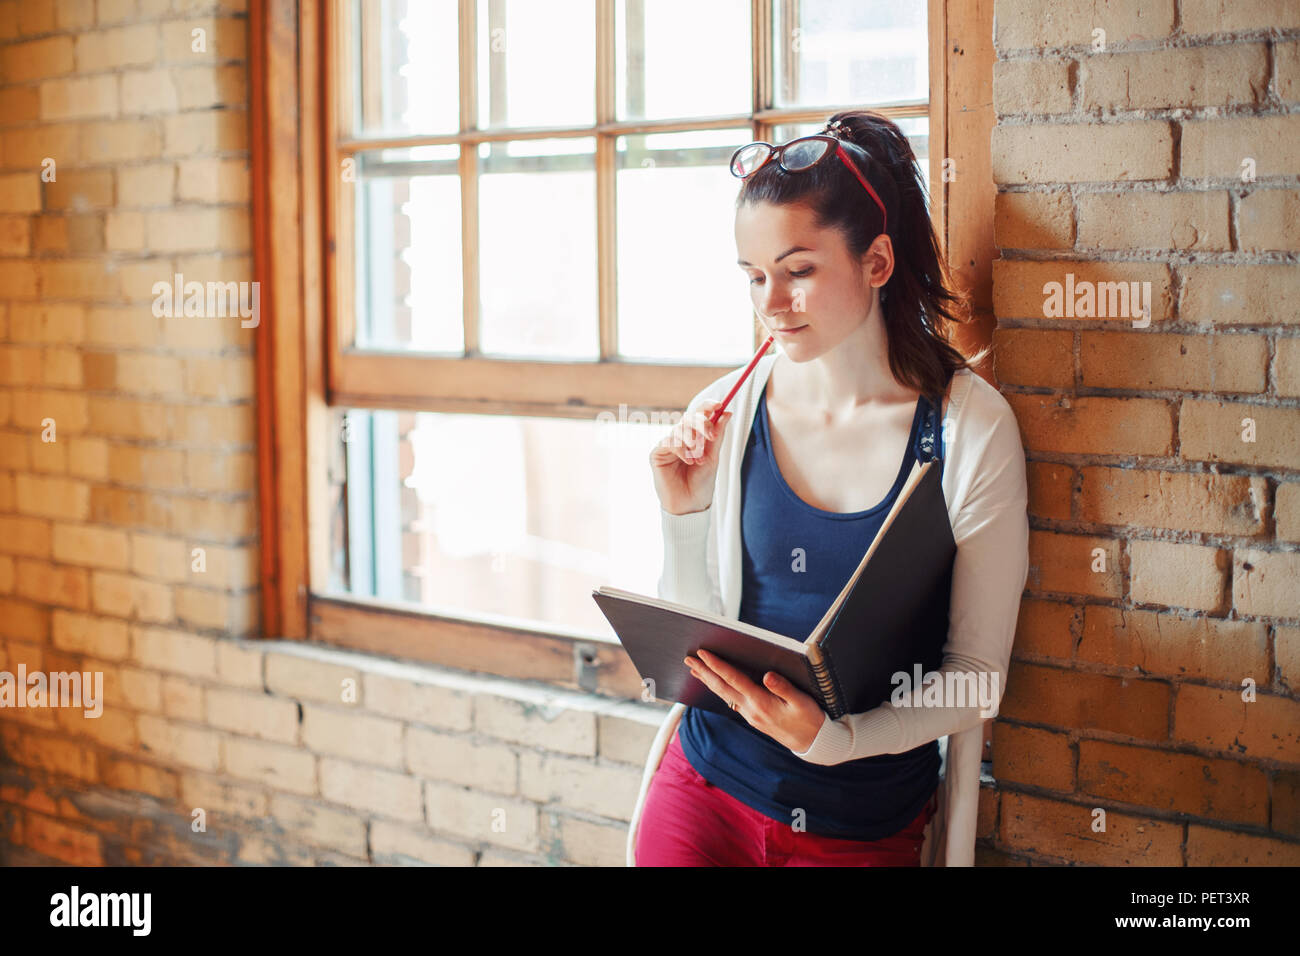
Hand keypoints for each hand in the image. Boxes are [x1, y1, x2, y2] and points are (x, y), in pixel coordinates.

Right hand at [650, 401, 733, 515]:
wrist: (690, 503)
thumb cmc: (702, 481)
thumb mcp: (713, 456)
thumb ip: (718, 435)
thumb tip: (727, 412)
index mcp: (695, 435)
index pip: (699, 414)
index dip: (707, 406)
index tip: (719, 405)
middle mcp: (681, 437)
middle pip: (688, 418)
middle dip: (701, 424)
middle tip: (711, 436)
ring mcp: (668, 444)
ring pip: (679, 429)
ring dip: (693, 443)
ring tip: (699, 459)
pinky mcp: (657, 454)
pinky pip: (669, 442)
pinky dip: (681, 450)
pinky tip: (689, 461)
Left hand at [684, 648, 827, 753]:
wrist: (812, 744)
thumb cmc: (809, 720)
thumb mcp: (802, 702)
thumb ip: (784, 688)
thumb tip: (767, 675)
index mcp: (762, 702)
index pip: (734, 680)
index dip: (718, 666)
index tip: (704, 654)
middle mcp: (751, 709)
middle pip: (721, 688)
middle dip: (704, 672)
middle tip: (688, 658)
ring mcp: (750, 715)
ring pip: (723, 695)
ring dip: (708, 680)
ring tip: (694, 669)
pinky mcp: (752, 717)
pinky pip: (730, 700)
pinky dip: (719, 689)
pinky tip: (715, 684)